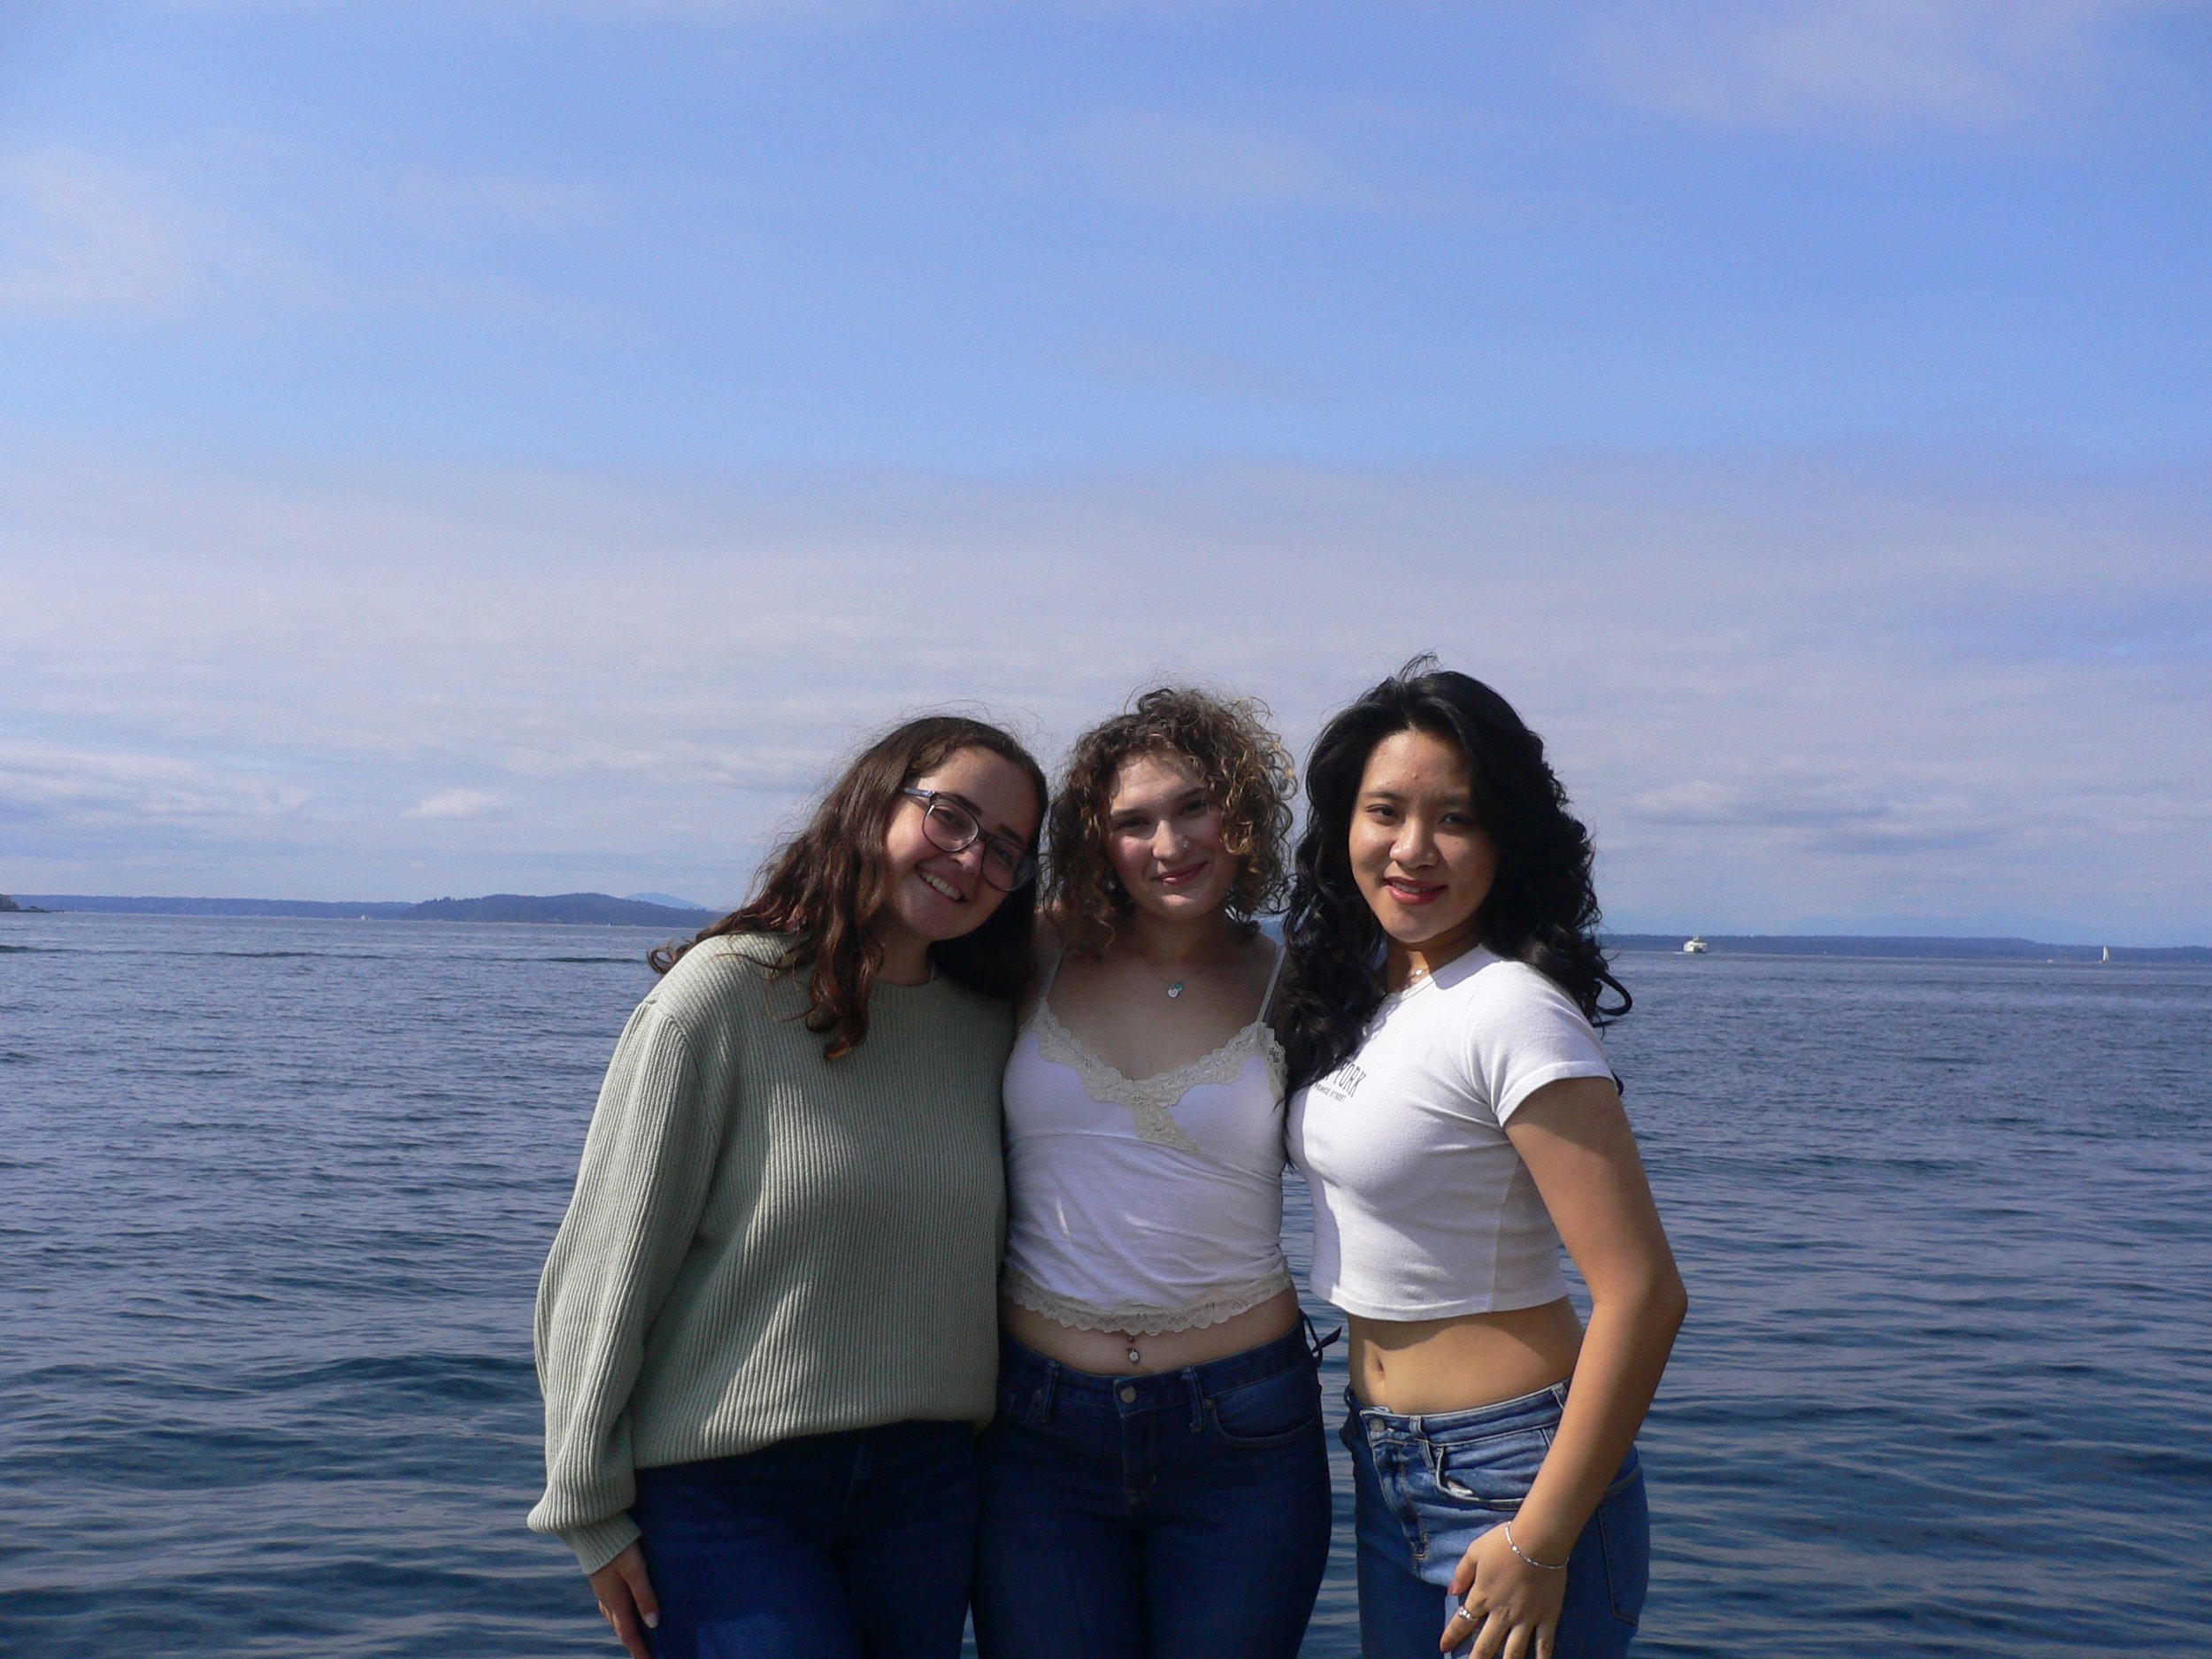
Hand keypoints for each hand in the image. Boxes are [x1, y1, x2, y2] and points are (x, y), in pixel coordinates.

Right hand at [587, 1543, 660, 1658]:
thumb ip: (645, 1595)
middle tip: (643, 1654)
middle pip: (620, 1628)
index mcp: (615, 1600)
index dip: (639, 1650)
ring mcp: (602, 1589)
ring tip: (635, 1636)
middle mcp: (606, 1599)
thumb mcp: (635, 1569)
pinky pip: (609, 1604)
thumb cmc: (617, 1546)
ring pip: (613, 1617)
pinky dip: (618, 1614)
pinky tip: (621, 1607)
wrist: (592, 1527)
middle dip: (632, 1643)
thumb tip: (654, 1623)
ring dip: (624, 1629)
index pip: (629, 1633)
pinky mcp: (601, 1578)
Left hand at [1441, 1522, 1567, 1658]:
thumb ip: (1462, 1573)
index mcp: (1483, 1597)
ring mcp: (1526, 1619)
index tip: (1443, 1647)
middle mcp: (1502, 1614)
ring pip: (1513, 1651)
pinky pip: (1544, 1644)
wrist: (1538, 1540)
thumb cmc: (1504, 1542)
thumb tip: (1451, 1592)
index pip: (1462, 1622)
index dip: (1451, 1636)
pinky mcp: (1547, 1618)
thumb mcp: (1475, 1551)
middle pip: (1485, 1645)